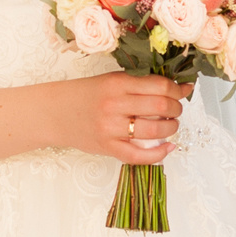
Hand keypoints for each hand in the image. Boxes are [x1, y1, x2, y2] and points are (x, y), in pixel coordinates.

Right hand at [62, 71, 191, 163]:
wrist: (54, 113)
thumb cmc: (86, 95)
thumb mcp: (112, 81)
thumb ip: (141, 83)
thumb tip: (179, 87)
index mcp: (117, 83)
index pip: (160, 85)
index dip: (177, 89)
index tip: (181, 91)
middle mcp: (114, 104)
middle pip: (161, 106)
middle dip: (176, 108)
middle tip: (176, 109)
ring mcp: (110, 128)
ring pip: (155, 130)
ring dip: (171, 128)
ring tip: (170, 124)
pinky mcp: (108, 147)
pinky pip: (140, 155)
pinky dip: (160, 154)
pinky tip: (168, 147)